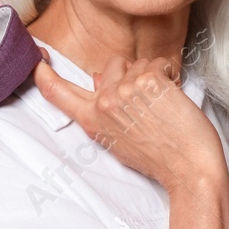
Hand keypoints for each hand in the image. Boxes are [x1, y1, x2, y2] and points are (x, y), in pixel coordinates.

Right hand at [33, 49, 226, 191]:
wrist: (190, 169)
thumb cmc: (159, 158)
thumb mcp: (118, 139)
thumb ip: (102, 111)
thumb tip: (94, 78)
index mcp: (92, 120)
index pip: (55, 92)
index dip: (42, 73)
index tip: (38, 60)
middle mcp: (104, 103)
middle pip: (109, 66)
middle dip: (127, 75)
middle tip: (144, 101)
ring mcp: (125, 89)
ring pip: (137, 63)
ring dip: (151, 76)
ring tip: (161, 104)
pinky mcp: (150, 80)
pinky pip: (159, 62)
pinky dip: (170, 76)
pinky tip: (173, 97)